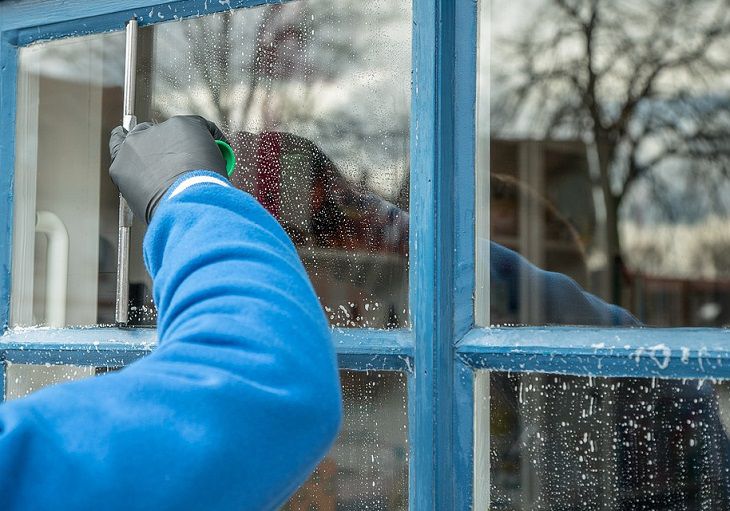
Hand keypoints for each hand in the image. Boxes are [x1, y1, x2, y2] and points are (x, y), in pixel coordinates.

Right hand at [109, 115, 228, 222]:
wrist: (185, 204)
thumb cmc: (168, 212)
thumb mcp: (143, 203)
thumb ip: (144, 184)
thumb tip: (161, 184)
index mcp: (122, 164)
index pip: (119, 142)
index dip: (134, 141)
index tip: (145, 142)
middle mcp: (136, 143)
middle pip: (148, 132)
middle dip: (165, 141)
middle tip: (184, 155)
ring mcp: (159, 131)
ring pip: (178, 131)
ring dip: (190, 143)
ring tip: (205, 163)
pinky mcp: (183, 125)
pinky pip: (202, 127)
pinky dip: (214, 137)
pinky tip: (222, 151)